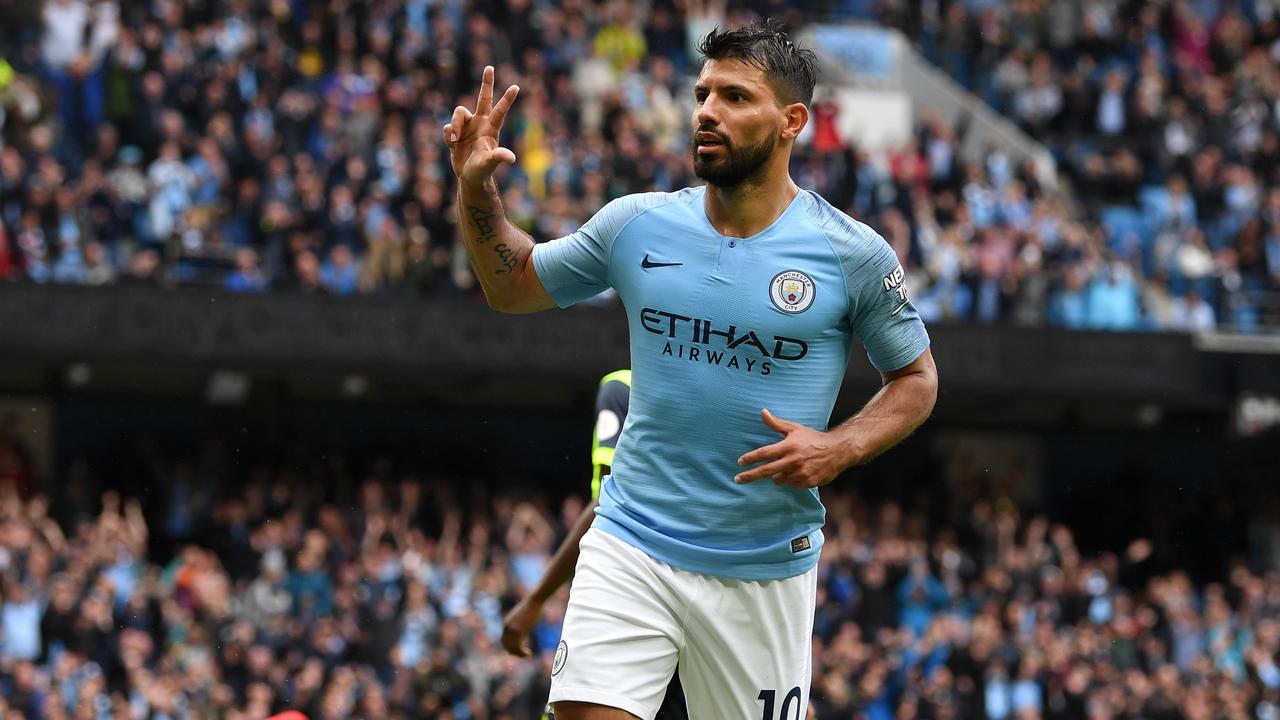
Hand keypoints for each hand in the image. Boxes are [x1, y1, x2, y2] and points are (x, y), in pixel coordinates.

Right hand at [443, 65, 520, 188]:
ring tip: (455, 142)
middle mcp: (480, 123)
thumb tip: (511, 158)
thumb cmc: (483, 170)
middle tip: (490, 67)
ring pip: (458, 112)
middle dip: (486, 83)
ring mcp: (468, 126)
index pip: (500, 111)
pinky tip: (453, 147)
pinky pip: (448, 127)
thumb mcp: (490, 163)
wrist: (470, 177)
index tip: (517, 86)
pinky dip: (448, 137)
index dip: (507, 99)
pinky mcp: (456, 132)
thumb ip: (498, 157)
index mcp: (491, 128)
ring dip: (454, 126)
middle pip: (483, 98)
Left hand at [500, 596, 541, 656]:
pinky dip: (522, 653)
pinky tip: (529, 654)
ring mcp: (512, 630)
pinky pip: (518, 647)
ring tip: (527, 655)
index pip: (504, 640)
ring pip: (512, 648)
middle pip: (506, 645)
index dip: (510, 647)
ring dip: (519, 654)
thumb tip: (524, 626)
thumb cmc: (532, 607)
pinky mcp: (518, 632)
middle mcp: (507, 628)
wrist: (534, 601)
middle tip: (523, 655)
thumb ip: (521, 623)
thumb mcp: (523, 617)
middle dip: (514, 652)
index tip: (519, 651)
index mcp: (506, 624)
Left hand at [734, 409, 842, 488]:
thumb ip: (776, 423)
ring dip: (776, 476)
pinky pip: (790, 485)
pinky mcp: (807, 482)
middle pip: (766, 471)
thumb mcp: (795, 428)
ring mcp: (800, 473)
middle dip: (749, 476)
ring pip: (778, 480)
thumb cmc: (813, 438)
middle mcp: (793, 461)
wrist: (838, 450)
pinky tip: (796, 472)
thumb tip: (762, 412)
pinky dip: (789, 480)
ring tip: (786, 467)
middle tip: (737, 479)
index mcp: (788, 446)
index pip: (764, 453)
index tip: (740, 462)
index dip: (750, 458)